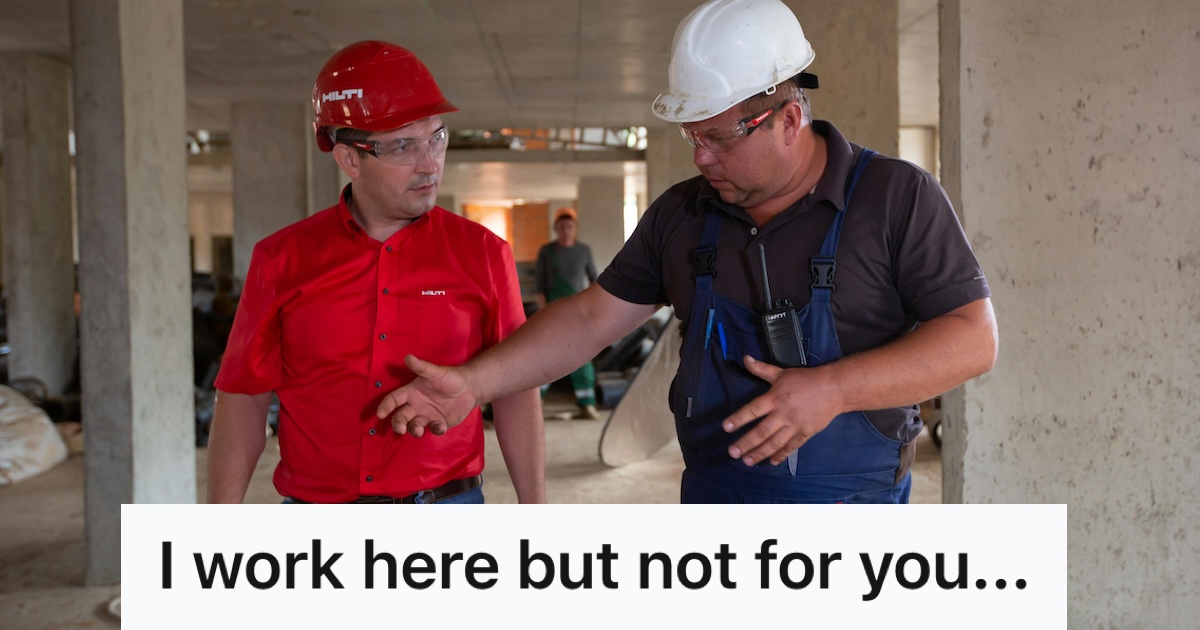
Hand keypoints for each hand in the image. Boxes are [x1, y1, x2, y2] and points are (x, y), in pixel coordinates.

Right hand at [376, 355, 478, 436]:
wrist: (469, 388)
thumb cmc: (449, 377)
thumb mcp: (436, 372)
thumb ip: (422, 367)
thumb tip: (408, 357)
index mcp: (411, 393)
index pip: (394, 400)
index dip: (386, 406)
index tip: (380, 414)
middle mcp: (416, 406)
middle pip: (401, 417)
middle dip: (398, 423)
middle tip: (400, 429)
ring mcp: (426, 416)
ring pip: (414, 426)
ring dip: (414, 430)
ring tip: (418, 430)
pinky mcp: (438, 424)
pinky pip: (434, 430)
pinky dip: (436, 430)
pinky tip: (441, 426)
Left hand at [721, 355, 841, 465]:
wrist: (834, 388)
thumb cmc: (805, 380)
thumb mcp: (782, 373)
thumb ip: (761, 369)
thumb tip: (745, 359)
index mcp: (775, 398)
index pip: (753, 410)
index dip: (739, 418)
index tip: (726, 428)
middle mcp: (783, 414)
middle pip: (762, 431)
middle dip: (746, 443)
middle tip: (732, 453)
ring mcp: (795, 425)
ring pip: (775, 442)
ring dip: (760, 453)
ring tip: (747, 461)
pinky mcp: (805, 433)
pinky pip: (791, 447)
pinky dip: (781, 455)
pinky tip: (771, 462)